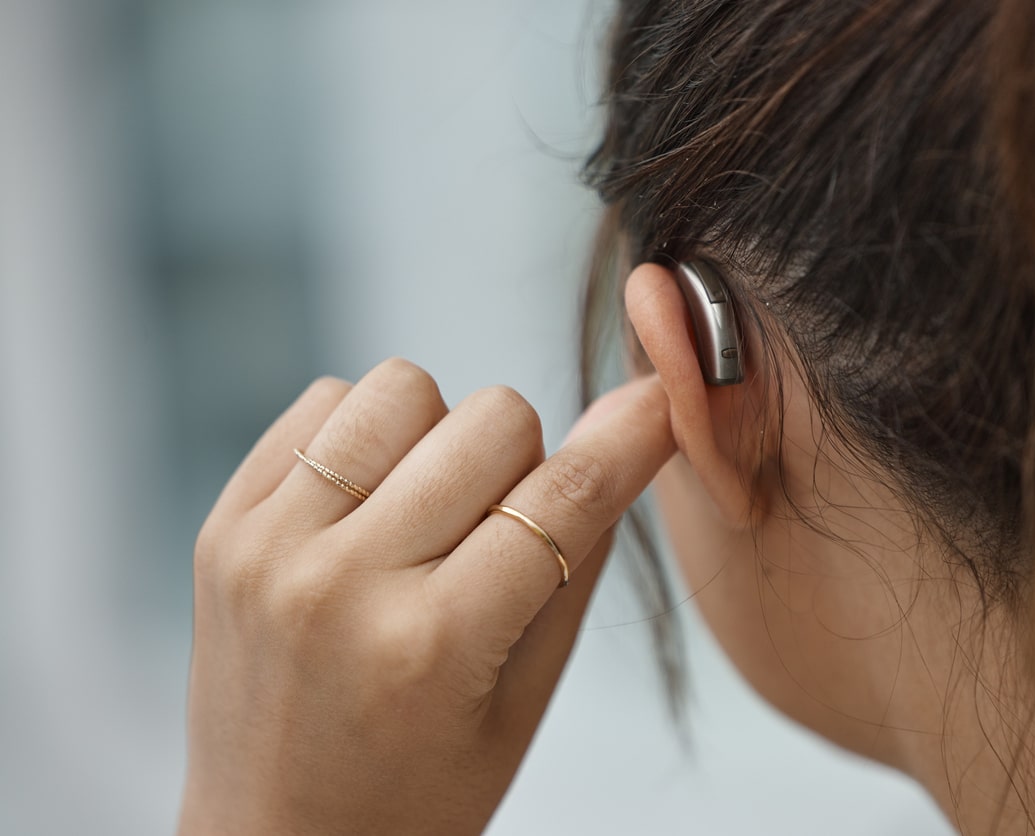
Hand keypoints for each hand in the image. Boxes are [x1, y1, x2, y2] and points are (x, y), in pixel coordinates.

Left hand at [179, 358, 674, 834]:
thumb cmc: (416, 791)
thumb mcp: (526, 700)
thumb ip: (580, 558)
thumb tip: (631, 430)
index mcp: (433, 646)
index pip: (562, 498)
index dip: (629, 439)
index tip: (659, 403)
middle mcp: (341, 585)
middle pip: (493, 418)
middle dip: (521, 461)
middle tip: (494, 529)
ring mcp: (269, 548)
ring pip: (402, 387)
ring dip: (437, 437)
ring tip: (422, 513)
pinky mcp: (223, 525)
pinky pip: (323, 403)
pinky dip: (365, 438)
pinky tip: (366, 508)